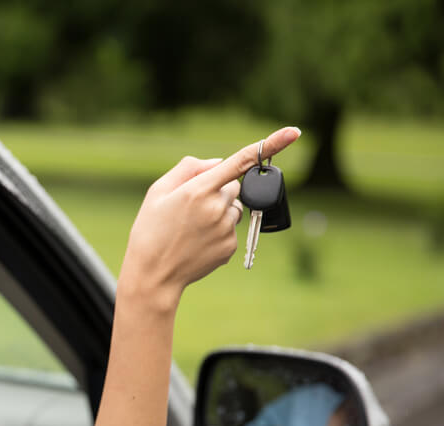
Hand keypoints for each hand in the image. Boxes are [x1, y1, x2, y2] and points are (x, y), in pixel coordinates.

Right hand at [119, 127, 300, 307]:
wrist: (152, 275)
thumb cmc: (150, 230)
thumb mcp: (157, 191)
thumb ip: (189, 168)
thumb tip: (219, 163)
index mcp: (198, 190)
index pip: (240, 161)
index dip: (270, 144)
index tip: (294, 132)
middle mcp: (217, 208)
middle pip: (233, 187)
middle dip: (217, 191)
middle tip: (190, 209)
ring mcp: (226, 229)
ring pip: (234, 208)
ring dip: (219, 211)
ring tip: (192, 228)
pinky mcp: (230, 246)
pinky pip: (231, 228)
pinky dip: (218, 231)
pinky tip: (197, 241)